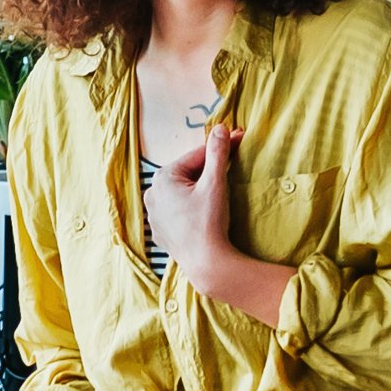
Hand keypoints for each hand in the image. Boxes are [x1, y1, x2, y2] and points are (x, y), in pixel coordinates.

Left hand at [144, 124, 241, 276]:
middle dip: (208, 171)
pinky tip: (204, 215)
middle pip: (188, 174)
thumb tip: (220, 128)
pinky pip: (178, 213)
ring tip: (218, 194)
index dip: (220, 149)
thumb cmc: (209, 221)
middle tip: (232, 167)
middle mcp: (152, 194)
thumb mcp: (215, 182)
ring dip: (199, 190)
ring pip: (182, 193)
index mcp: (162, 178)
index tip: (238, 139)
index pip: (196, 156)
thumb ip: (217, 153)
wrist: (206, 262)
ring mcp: (154, 215)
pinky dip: (191, 209)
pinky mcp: (161, 233)